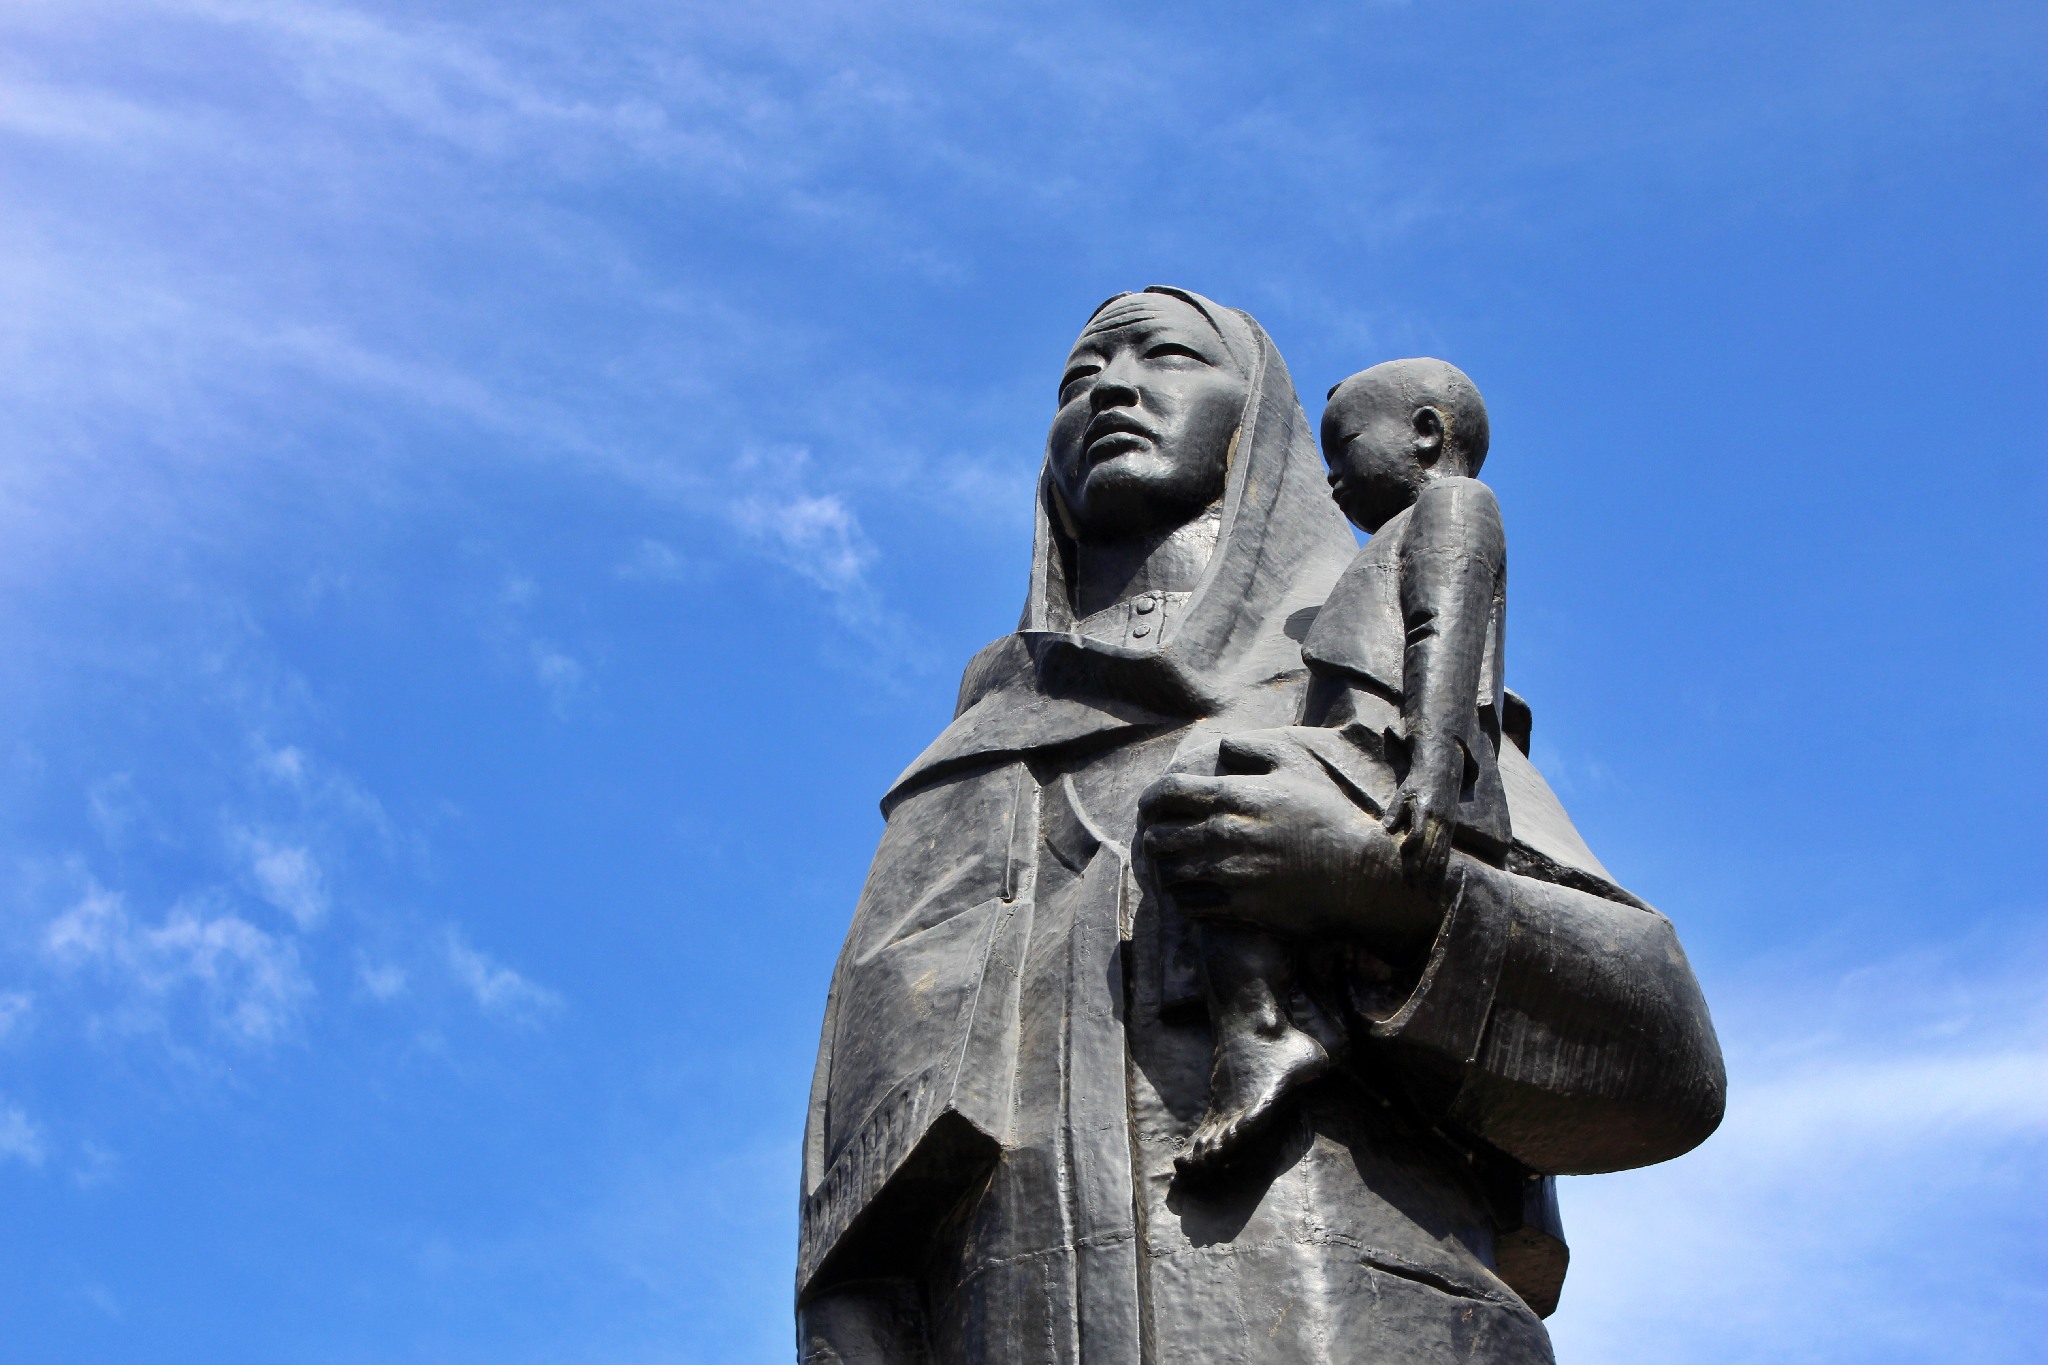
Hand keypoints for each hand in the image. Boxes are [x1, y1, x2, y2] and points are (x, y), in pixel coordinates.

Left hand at [1138, 728, 1445, 957]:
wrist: (1357, 873)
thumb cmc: (1328, 816)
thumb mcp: (1296, 767)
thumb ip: (1253, 751)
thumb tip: (1223, 749)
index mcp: (1233, 797)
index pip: (1167, 794)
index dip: (1150, 800)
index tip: (1149, 809)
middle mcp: (1223, 834)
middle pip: (1159, 837)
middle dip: (1154, 838)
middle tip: (1160, 842)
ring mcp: (1228, 873)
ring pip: (1169, 874)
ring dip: (1166, 870)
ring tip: (1173, 869)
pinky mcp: (1238, 906)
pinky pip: (1190, 905)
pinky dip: (1183, 899)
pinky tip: (1193, 893)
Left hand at [1384, 739, 1462, 890]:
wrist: (1442, 770)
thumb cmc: (1418, 782)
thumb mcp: (1404, 792)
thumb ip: (1395, 810)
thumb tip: (1386, 828)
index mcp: (1426, 810)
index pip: (1419, 833)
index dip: (1410, 845)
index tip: (1402, 853)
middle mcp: (1440, 820)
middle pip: (1431, 848)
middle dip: (1420, 866)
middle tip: (1409, 882)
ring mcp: (1448, 825)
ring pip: (1441, 852)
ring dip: (1431, 870)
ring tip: (1421, 885)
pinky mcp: (1451, 828)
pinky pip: (1446, 850)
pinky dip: (1440, 864)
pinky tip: (1434, 875)